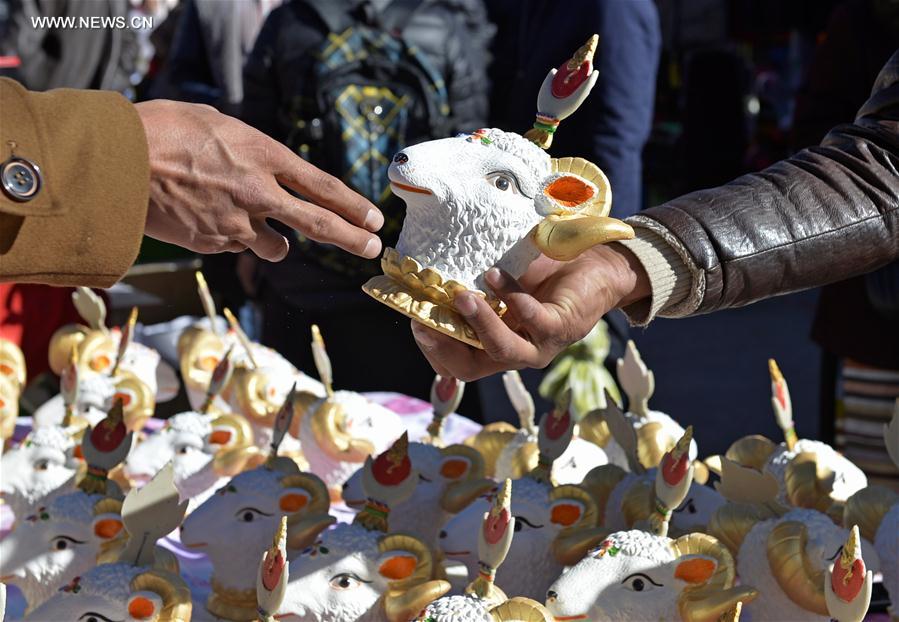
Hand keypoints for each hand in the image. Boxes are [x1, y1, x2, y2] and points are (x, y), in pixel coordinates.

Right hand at [135, 100, 382, 260]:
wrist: (113, 163)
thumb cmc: (161, 130)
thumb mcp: (216, 124)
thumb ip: (249, 150)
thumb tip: (263, 168)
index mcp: (263, 156)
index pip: (323, 187)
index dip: (353, 206)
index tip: (375, 219)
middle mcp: (258, 195)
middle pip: (319, 225)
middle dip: (352, 239)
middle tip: (374, 248)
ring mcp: (236, 224)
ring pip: (275, 248)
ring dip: (274, 242)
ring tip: (255, 224)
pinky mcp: (211, 244)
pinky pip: (233, 246)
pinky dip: (230, 237)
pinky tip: (205, 216)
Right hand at [410, 244, 649, 380]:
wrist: (593, 264)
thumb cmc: (542, 273)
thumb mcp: (498, 279)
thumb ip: (469, 282)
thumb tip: (425, 268)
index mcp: (494, 346)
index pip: (455, 365)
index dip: (432, 350)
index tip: (414, 319)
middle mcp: (515, 353)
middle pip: (470, 368)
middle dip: (444, 346)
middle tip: (424, 319)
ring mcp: (539, 345)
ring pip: (501, 349)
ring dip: (479, 324)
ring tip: (462, 296)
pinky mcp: (561, 328)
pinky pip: (533, 319)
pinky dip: (513, 297)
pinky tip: (498, 275)